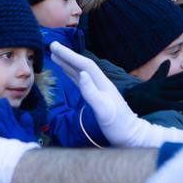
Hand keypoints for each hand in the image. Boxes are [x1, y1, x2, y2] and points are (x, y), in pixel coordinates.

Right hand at [48, 42, 182, 147]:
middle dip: (67, 55)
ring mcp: (98, 90)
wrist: (131, 136)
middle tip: (52, 45)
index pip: (84, 65)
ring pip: (80, 72)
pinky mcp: (96, 97)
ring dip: (68, 63)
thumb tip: (81, 73)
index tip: (55, 47)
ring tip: (55, 55)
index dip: (70, 55)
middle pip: (82, 65)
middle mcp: (100, 83)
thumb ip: (91, 92)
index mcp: (102, 84)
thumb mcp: (104, 110)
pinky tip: (67, 72)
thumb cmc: (118, 126)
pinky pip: (81, 82)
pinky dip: (72, 74)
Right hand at [121, 61, 182, 114]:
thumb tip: (167, 61)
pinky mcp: (156, 104)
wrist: (126, 101)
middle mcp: (160, 87)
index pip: (176, 77)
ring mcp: (158, 95)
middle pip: (178, 83)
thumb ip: (160, 72)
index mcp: (160, 82)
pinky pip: (170, 104)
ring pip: (176, 93)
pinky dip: (178, 105)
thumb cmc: (139, 92)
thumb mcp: (151, 81)